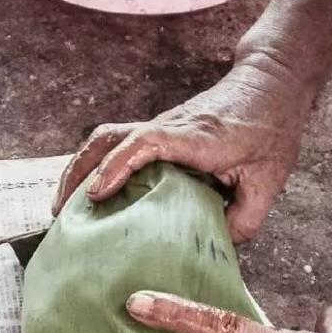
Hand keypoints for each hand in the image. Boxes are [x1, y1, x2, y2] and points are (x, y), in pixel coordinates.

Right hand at [51, 56, 309, 241]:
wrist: (271, 83)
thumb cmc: (272, 127)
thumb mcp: (269, 181)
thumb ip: (243, 220)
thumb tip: (210, 249)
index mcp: (196, 138)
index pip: (147, 143)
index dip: (118, 166)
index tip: (97, 194)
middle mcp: (170, 126)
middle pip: (109, 137)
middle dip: (78, 172)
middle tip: (59, 212)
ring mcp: (160, 126)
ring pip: (106, 138)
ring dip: (79, 168)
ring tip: (63, 206)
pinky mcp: (158, 130)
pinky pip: (116, 143)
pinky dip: (95, 165)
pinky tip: (90, 194)